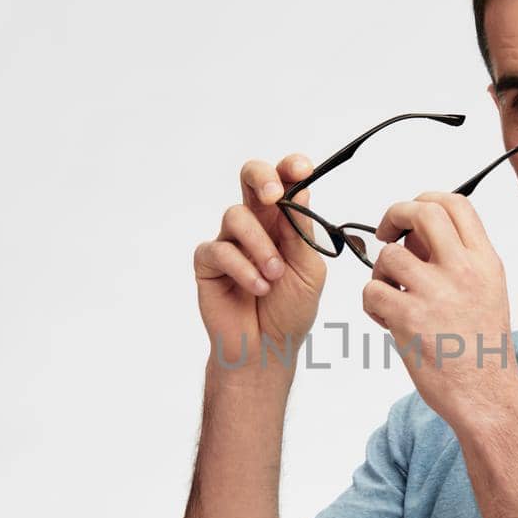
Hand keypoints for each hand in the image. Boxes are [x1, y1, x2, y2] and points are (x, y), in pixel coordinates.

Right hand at [194, 153, 325, 372]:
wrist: (268, 349)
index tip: (301, 169)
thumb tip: (300, 191)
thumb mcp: (309, 270)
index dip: (290, 168)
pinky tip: (258, 287)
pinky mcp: (209, 262)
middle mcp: (256, 225)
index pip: (285, 182)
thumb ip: (302, 232)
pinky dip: (242, 268)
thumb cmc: (291, 310)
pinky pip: (220, 249)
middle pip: (250, 179)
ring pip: (237, 216)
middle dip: (262, 178)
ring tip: (274, 276)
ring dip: (260, 246)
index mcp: (284, 222)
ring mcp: (230, 241)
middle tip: (273, 197)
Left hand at [362, 192, 517, 429]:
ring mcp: (436, 293)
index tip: (411, 219)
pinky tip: (387, 320)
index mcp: (485, 261)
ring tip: (390, 295)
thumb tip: (417, 236)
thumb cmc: (482, 349)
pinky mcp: (409, 318)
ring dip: (380, 272)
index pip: (456, 204)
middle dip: (394, 216)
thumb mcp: (487, 292)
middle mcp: (463, 270)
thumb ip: (458, 260)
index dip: (425, 200)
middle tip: (387, 234)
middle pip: (421, 212)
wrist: (487, 396)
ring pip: (388, 255)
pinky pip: (371, 291)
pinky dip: (371, 304)